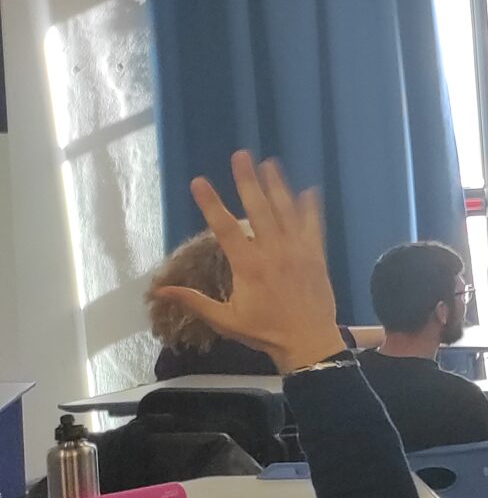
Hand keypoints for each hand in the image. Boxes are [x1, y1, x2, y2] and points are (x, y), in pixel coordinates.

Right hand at [149, 153, 343, 373]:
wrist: (309, 342)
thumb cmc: (264, 332)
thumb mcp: (224, 319)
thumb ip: (193, 300)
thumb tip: (159, 290)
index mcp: (249, 266)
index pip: (225, 227)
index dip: (210, 203)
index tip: (198, 181)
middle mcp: (274, 252)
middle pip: (259, 209)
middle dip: (248, 181)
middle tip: (241, 155)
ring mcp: (298, 251)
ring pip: (287, 212)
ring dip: (277, 186)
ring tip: (269, 163)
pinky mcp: (317, 256)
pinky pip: (313, 226)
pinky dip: (310, 208)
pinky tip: (307, 190)